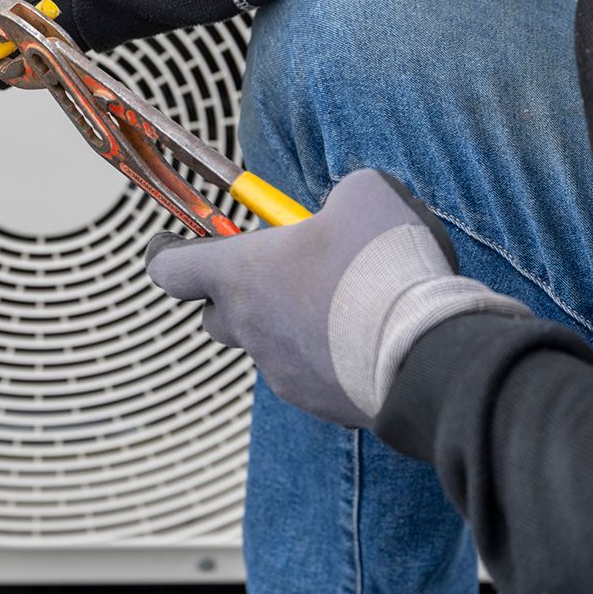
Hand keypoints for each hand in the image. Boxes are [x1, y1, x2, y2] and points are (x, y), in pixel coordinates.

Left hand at [146, 169, 528, 426]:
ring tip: (340, 300)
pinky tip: (365, 335)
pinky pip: (306, 371)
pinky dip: (323, 353)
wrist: (426, 348)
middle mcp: (249, 326)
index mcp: (241, 273)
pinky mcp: (314, 400)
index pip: (169, 269)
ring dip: (288, 322)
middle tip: (275, 271)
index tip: (169, 243)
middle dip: (233, 293)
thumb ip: (338, 196)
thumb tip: (343, 209)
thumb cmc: (384, 266)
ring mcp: (279, 370)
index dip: (165, 252)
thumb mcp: (365, 193)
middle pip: (214, 315)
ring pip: (265, 344)